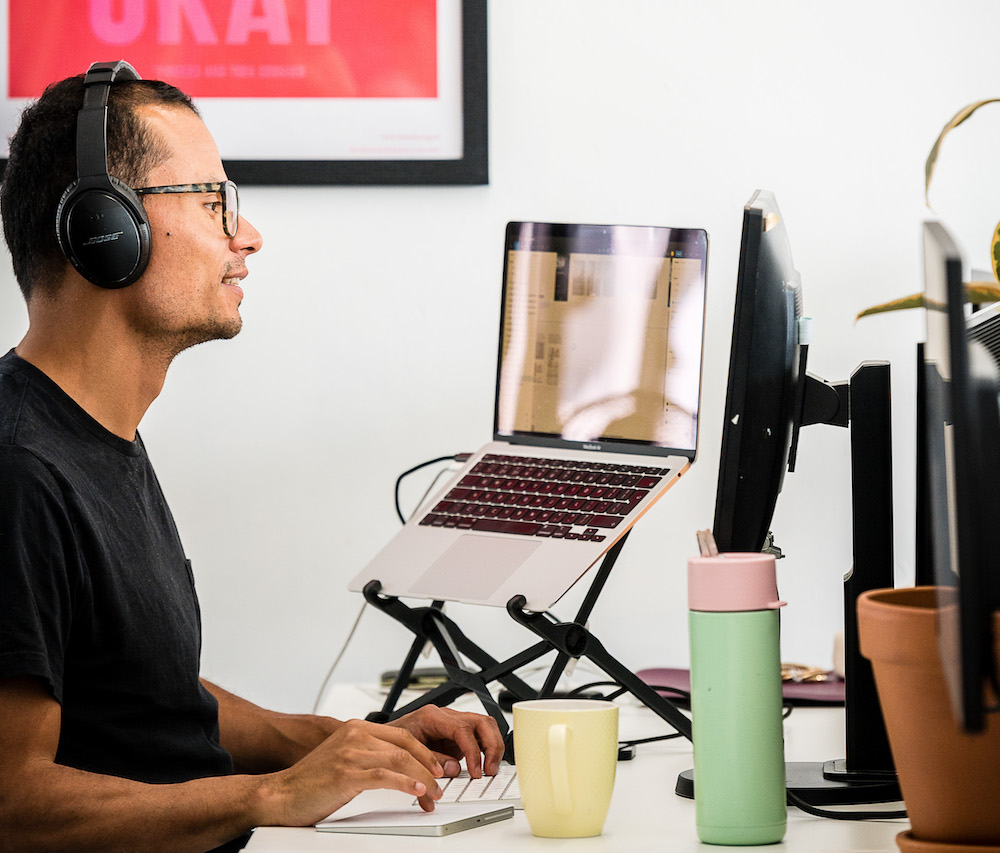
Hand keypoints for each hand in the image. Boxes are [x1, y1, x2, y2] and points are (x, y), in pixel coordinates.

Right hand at [261, 718, 446, 826]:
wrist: (280, 794)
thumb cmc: (312, 781)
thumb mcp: (344, 758)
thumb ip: (368, 754)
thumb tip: (399, 766)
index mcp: (356, 728)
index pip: (403, 735)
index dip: (425, 752)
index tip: (438, 767)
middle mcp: (355, 735)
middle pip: (406, 745)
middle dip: (430, 764)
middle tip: (443, 781)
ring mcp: (350, 753)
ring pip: (400, 760)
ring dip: (424, 778)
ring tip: (435, 793)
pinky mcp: (346, 773)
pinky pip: (384, 776)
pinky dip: (406, 783)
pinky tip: (417, 792)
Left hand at [388, 705, 503, 779]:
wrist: (383, 740)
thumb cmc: (390, 742)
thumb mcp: (406, 753)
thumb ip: (430, 761)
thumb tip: (453, 769)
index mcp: (432, 717)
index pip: (462, 729)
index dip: (473, 751)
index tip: (475, 771)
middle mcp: (446, 717)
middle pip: (481, 722)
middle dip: (491, 746)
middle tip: (490, 770)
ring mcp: (453, 725)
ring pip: (485, 726)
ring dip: (492, 748)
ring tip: (491, 769)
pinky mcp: (457, 736)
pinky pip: (479, 738)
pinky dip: (486, 751)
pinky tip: (484, 767)